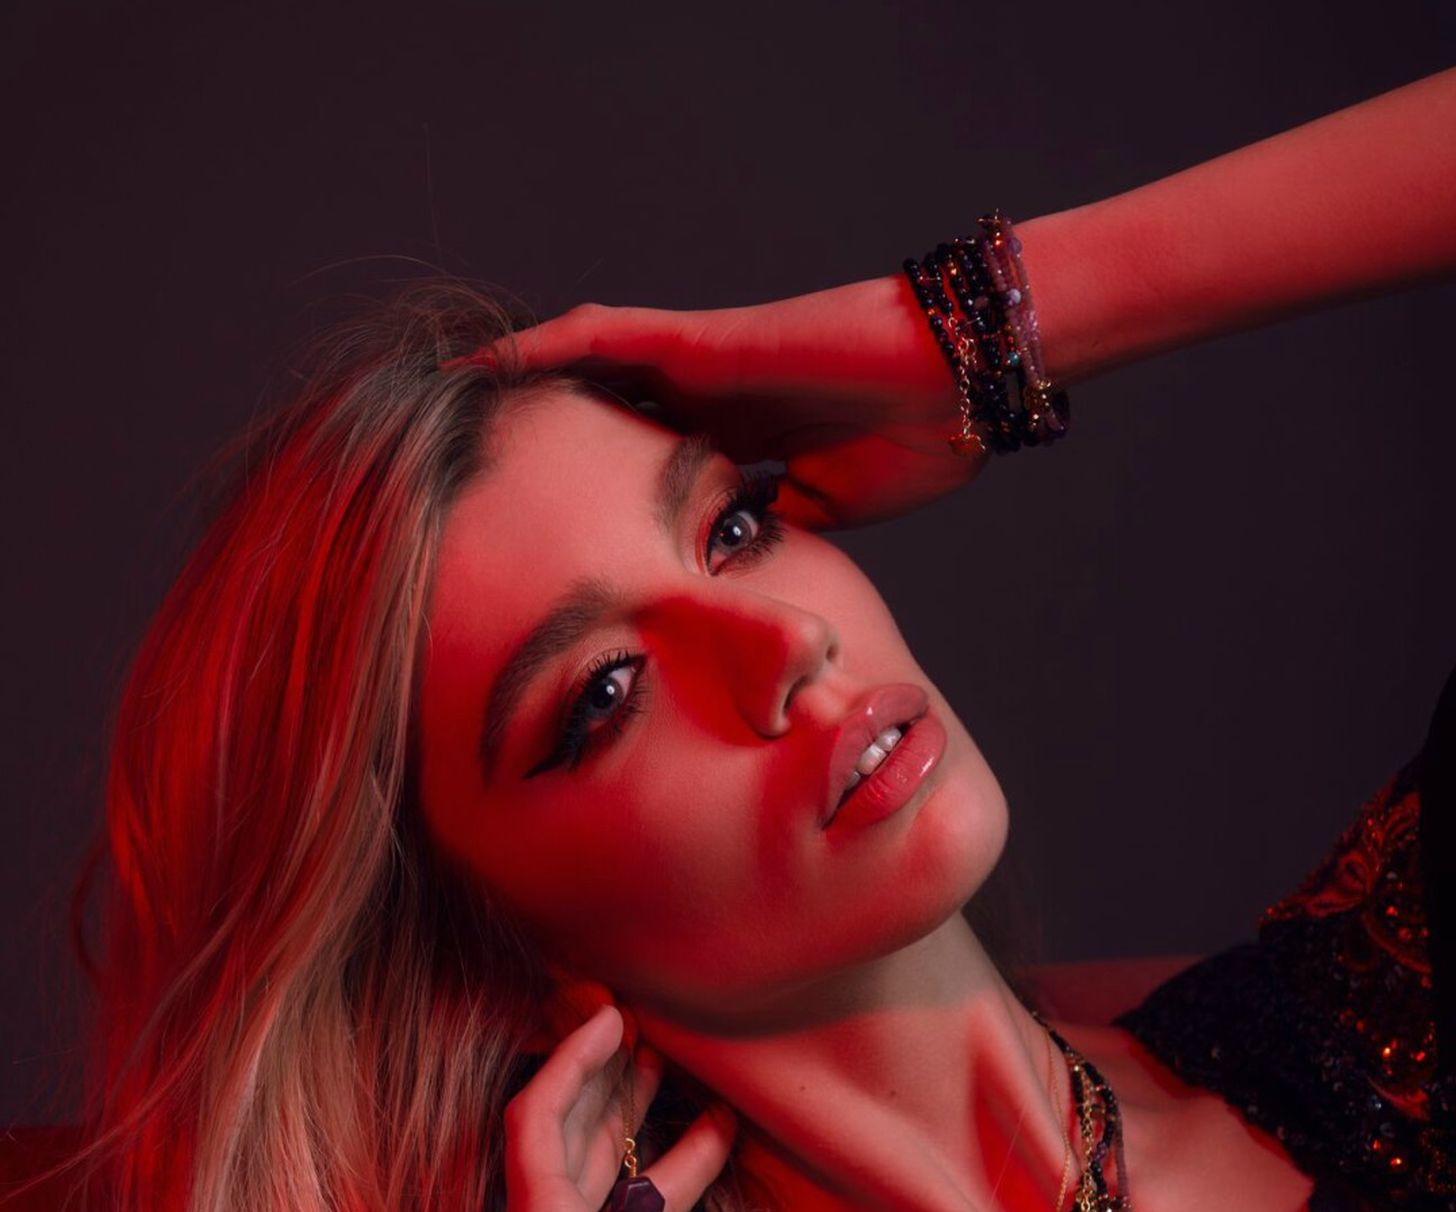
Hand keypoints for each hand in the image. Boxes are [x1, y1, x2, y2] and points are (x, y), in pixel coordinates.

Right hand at [443, 1004, 763, 1211]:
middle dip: (632, 1105)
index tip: (723, 1126)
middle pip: (601, 1162)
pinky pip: (539, 1125)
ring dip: (599, 1073)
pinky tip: (602, 1027)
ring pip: (567, 1130)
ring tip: (635, 1014)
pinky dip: (567, 1072)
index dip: (682, 1171)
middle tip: (669, 1049)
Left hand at [472, 270, 991, 532]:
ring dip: (517, 396)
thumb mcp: (830, 511)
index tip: (542, 546)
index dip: (593, 505)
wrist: (950, 378)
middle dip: (540, 453)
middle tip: (470, 489)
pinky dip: (538, 351)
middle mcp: (705, 401)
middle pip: (598, 423)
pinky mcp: (695, 342)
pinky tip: (482, 367)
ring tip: (447, 418)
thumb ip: (777, 530)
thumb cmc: (915, 437)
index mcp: (739, 444)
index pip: (644, 477)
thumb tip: (737, 572)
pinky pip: (595, 337)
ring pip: (581, 375)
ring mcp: (696, 367)